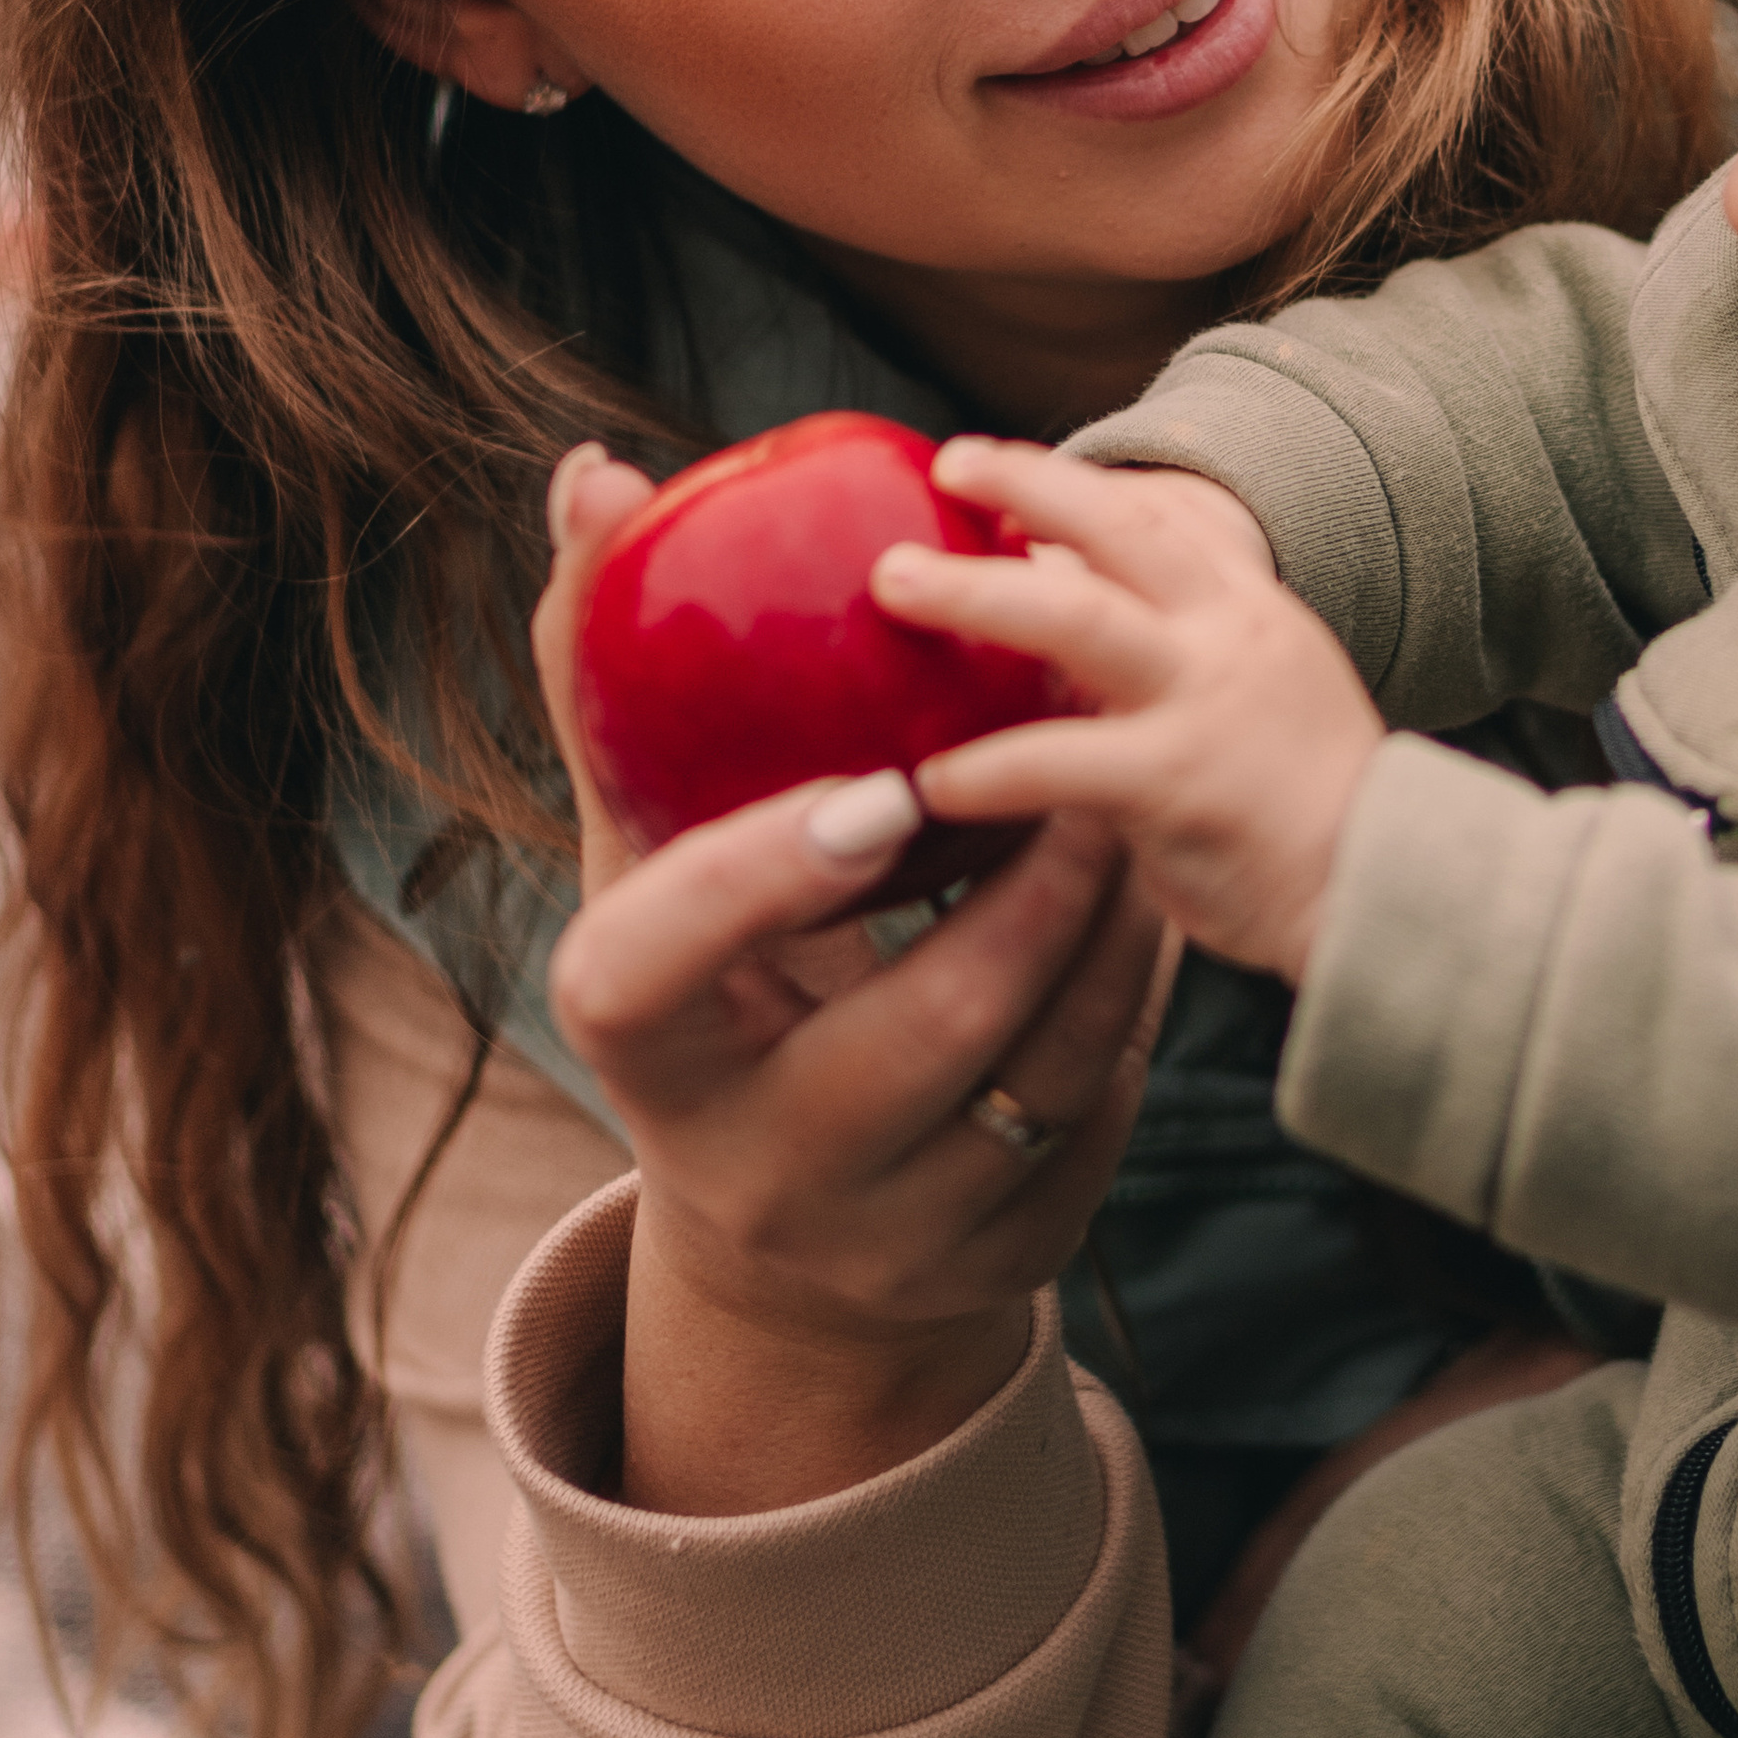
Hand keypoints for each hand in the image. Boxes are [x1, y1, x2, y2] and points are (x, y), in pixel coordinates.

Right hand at [533, 443, 1176, 1513]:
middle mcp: (752, 1173)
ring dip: (1108, 927)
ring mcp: (886, 1240)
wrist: (788, 1217)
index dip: (756, 879)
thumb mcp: (645, 845)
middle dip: (1021, 893)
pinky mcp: (1001, 1261)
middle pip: (910, 1037)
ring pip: (1037, 1075)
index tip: (878, 786)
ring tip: (1137, 809)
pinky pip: (1097, 1115)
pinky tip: (1143, 907)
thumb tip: (593, 475)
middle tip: (1086, 763)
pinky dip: (1132, 995)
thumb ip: (615, 670)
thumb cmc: (707, 965)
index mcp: (638, 1051)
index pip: (652, 970)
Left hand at [874, 436, 1384, 984]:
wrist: (1387, 890)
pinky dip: (985, 767)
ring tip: (892, 582)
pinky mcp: (1178, 780)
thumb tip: (1068, 645)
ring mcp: (1204, 699)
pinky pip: (1058, 762)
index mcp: (1249, 609)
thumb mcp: (1260, 696)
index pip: (1158, 514)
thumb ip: (1176, 661)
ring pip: (1074, 615)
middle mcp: (1229, 632)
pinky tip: (928, 781)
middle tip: (947, 461)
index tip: (994, 464)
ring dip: (975, 590)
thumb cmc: (1306, 811)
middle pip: (1117, 525)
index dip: (1070, 482)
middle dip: (1026, 483)